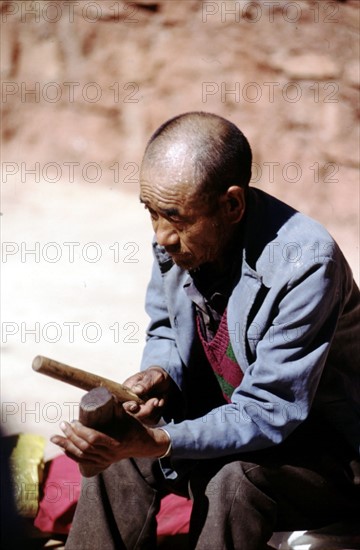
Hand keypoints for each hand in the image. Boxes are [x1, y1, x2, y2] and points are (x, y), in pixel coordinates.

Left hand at [50, 405, 169, 476]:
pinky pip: (83, 461)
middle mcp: (109, 454)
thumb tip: (105, 391)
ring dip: (66, 446)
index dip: (81, 431)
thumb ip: (116, 406)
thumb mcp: (128, 416)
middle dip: (71, 436)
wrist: (143, 444)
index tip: (74, 421)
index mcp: (115, 442)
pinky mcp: (102, 463)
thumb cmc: (135, 427)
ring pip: (82, 455)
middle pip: (85, 447)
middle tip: (63, 424)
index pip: (93, 439)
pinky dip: (71, 454)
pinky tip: (63, 447)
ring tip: (55, 437)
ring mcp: (105, 460)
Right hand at [122, 366, 172, 424]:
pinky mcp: (146, 417)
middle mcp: (129, 403)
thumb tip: (135, 390)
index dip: (128, 407)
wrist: (164, 382)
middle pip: (133, 415)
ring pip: (144, 419)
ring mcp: (137, 411)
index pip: (122, 403)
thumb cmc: (154, 376)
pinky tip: (160, 402)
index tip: (136, 405)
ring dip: (155, 409)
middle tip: (156, 400)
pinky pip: (152, 420)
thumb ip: (144, 384)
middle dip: (146, 409)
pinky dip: (159, 412)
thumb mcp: (152, 376)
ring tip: (159, 398)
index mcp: (126, 391)